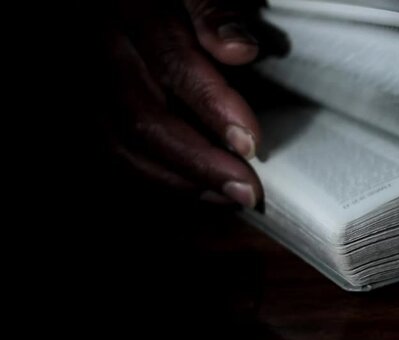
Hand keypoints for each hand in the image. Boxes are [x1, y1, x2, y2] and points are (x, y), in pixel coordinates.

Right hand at [102, 0, 264, 207]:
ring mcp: (82, 83)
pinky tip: (193, 186)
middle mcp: (97, 51)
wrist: (115, 8)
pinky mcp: (82, 110)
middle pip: (142, 120)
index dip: (212, 106)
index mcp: (128, 12)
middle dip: (199, 162)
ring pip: (118, 145)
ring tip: (225, 195)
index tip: (249, 142)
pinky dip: (153, 177)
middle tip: (245, 189)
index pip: (171, 64)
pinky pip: (108, 152)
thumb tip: (241, 50)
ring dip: (177, 179)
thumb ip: (211, 12)